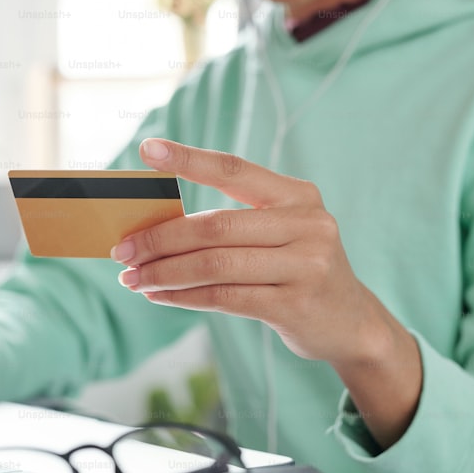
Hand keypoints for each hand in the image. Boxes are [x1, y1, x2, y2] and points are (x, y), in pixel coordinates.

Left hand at [110, 139, 400, 365]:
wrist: (351, 323)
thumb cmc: (299, 270)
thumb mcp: (282, 234)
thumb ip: (234, 223)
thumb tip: (156, 225)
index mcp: (299, 196)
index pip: (235, 169)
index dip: (190, 158)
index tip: (148, 149)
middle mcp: (307, 226)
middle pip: (215, 226)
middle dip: (160, 238)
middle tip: (122, 250)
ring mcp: (305, 266)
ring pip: (215, 265)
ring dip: (164, 272)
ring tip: (133, 278)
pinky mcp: (295, 305)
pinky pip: (224, 297)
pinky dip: (183, 297)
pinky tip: (159, 296)